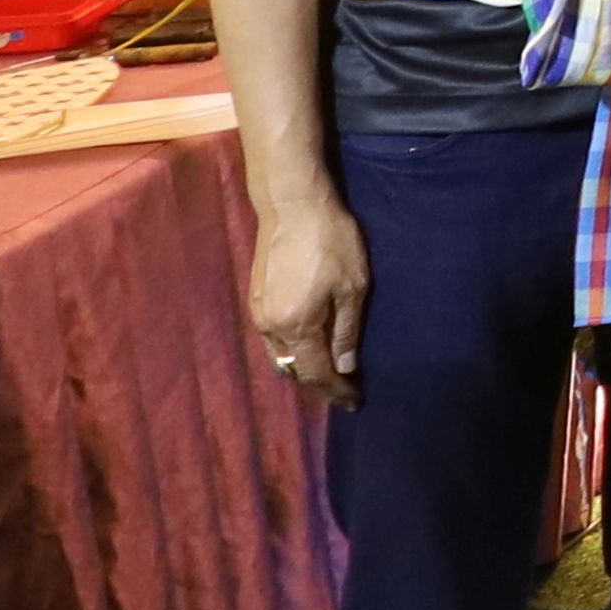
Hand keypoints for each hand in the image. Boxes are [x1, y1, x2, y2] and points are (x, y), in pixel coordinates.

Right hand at [247, 186, 371, 405]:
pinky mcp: (255, 299)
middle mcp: (270, 327)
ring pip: (280, 355)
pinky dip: (291, 348)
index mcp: (296, 326)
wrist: (292, 206)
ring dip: (303, 366)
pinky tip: (308, 344)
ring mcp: (258, 313)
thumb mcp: (353, 286)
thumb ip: (347, 330)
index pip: (316, 373)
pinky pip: (273, 338)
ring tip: (329, 371)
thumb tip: (345, 367)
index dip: (336, 391)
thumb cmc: (331, 242)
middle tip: (345, 389)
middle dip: (319, 383)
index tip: (355, 403)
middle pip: (294, 369)